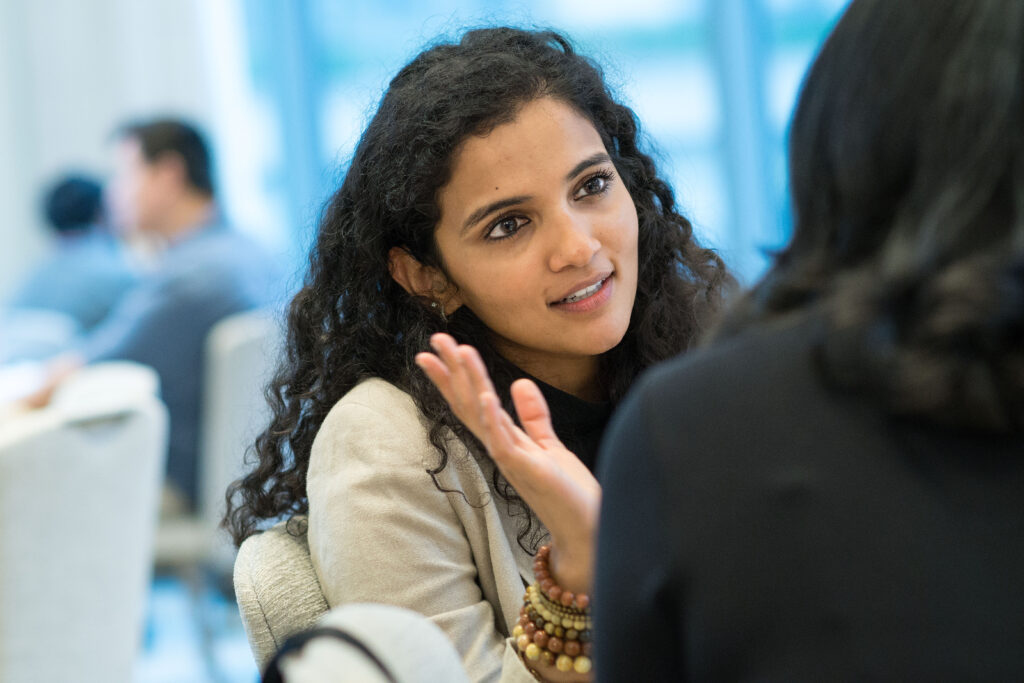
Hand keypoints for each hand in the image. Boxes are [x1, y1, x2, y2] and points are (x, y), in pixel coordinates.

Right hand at [415, 334, 600, 594]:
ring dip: (470, 382)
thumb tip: (519, 381)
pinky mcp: (526, 469)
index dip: (453, 376)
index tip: (435, 351)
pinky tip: (486, 395)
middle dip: (451, 371)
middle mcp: (500, 448)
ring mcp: (510, 459)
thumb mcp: (548, 444)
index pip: (472, 402)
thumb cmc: (566, 492)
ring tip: (460, 351)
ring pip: (482, 415)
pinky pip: (503, 441)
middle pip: (468, 403)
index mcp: (504, 439)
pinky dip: (493, 418)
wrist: (585, 529)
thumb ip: (533, 415)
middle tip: (434, 339)